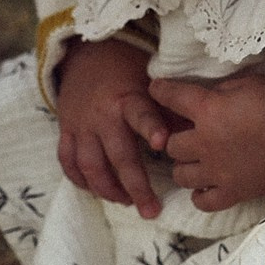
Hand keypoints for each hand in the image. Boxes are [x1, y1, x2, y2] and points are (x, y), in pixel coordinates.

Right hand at [55, 37, 173, 218]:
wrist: (86, 53)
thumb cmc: (128, 69)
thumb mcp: (151, 81)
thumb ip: (170, 109)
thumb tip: (199, 135)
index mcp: (128, 98)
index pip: (140, 115)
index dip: (151, 127)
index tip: (162, 144)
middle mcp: (102, 114)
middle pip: (117, 156)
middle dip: (135, 186)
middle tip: (151, 210)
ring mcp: (81, 124)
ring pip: (90, 165)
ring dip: (108, 189)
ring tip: (126, 202)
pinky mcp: (66, 130)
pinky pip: (68, 161)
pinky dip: (80, 180)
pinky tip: (96, 191)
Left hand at [148, 73, 264, 211]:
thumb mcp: (248, 84)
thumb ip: (221, 90)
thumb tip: (206, 94)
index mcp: (208, 110)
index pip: (170, 97)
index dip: (160, 91)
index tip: (157, 90)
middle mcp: (205, 143)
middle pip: (170, 145)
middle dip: (177, 139)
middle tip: (189, 136)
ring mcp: (217, 172)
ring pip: (180, 175)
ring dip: (186, 167)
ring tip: (197, 161)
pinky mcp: (232, 193)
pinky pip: (202, 201)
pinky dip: (200, 195)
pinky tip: (206, 186)